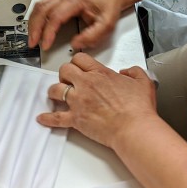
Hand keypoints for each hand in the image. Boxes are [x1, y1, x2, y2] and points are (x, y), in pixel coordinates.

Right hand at [27, 0, 125, 50]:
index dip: (48, 32)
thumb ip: (93, 35)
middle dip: (35, 28)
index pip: (56, 16)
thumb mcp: (107, 23)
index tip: (46, 44)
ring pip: (39, 6)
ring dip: (33, 23)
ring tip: (32, 38)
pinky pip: (42, 6)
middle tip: (33, 43)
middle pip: (43, 10)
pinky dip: (36, 18)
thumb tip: (76, 44)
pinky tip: (35, 28)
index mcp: (76, 0)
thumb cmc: (108, 5)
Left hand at [37, 52, 157, 147]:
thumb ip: (134, 72)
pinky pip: (55, 118)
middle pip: (64, 71)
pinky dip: (47, 118)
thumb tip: (127, 71)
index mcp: (101, 74)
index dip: (78, 61)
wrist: (133, 128)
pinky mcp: (75, 119)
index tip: (79, 65)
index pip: (80, 59)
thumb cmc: (138, 108)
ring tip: (56, 94)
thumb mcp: (143, 81)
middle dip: (65, 73)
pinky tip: (43, 118)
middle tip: (68, 78)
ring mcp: (78, 102)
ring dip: (54, 91)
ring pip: (55, 90)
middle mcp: (86, 85)